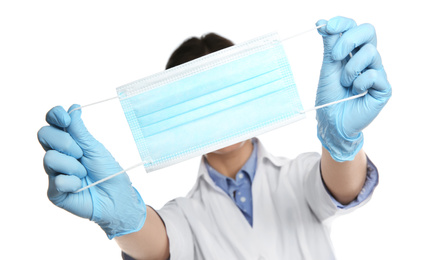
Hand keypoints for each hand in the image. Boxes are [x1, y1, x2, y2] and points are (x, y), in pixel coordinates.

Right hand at [37, 105, 145, 238]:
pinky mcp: (54, 191)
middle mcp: (59, 154)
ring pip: (49, 158)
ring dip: (72, 165)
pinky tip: (80, 187)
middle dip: (65, 142)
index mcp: (69, 142)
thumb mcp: (96, 148)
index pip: (52, 122)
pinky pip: (56, 180)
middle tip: (81, 153)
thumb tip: (73, 108)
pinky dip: (73, 182)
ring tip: (84, 173)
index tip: (65, 118)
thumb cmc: (108, 172)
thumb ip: (80, 131)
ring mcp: (54, 172)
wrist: (117, 198)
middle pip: (44, 135)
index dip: (55, 116)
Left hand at [315, 16, 391, 161]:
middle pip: (368, 31)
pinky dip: (360, 83)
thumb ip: (330, 47)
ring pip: (370, 52)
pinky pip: (374, 74)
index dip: (343, 23)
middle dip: (349, 39)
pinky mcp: (383, 87)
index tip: (326, 27)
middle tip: (335, 56)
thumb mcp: (327, 68)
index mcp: (352, 52)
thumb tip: (323, 23)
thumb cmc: (329, 97)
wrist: (332, 122)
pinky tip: (356, 92)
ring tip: (344, 83)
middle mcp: (366, 59)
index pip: (354, 27)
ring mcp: (376, 71)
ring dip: (350, 69)